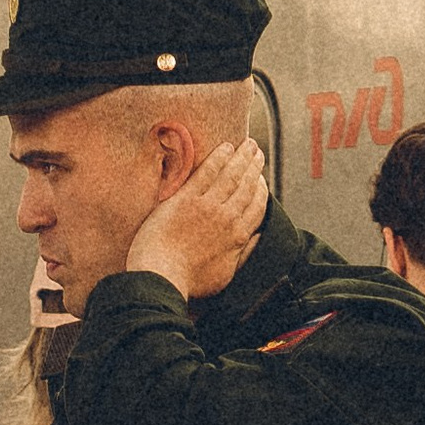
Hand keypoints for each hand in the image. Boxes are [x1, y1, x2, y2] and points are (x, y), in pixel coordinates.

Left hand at [126, 135, 267, 302]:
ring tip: (248, 144)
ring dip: (242, 157)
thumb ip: (242, 253)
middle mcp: (227, 217)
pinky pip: (207, 172)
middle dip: (255, 166)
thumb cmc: (190, 280)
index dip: (262, 189)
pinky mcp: (186, 199)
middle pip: (247, 186)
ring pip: (232, 175)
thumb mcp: (225, 274)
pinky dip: (219, 158)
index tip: (261, 177)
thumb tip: (256, 238)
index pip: (257, 206)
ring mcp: (207, 206)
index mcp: (238, 236)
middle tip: (258, 152)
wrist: (162, 276)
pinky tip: (226, 147)